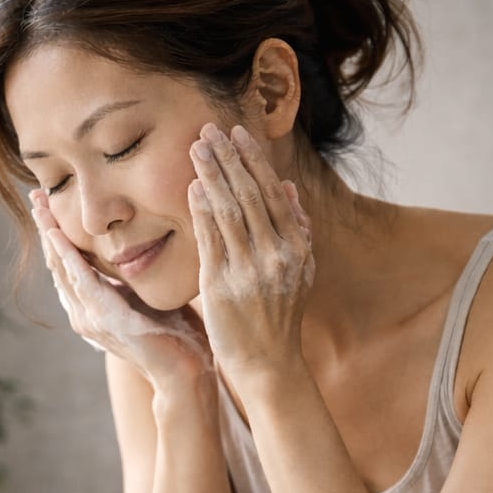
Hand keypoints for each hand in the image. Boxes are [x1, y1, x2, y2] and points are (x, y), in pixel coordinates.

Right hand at [30, 190, 209, 384]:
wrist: (184, 373)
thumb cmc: (176, 336)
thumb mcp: (147, 298)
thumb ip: (131, 280)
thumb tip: (133, 252)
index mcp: (93, 306)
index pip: (68, 264)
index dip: (57, 234)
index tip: (49, 204)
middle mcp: (84, 313)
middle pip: (57, 262)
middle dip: (46, 227)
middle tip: (34, 194)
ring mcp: (90, 317)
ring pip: (62, 267)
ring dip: (50, 233)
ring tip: (39, 205)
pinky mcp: (103, 317)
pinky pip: (80, 278)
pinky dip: (67, 253)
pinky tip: (56, 232)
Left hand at [187, 123, 313, 385]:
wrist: (268, 364)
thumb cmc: (278, 317)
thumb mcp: (300, 271)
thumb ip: (295, 229)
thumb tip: (287, 188)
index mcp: (297, 247)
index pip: (273, 193)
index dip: (253, 160)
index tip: (237, 133)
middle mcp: (277, 255)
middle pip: (251, 195)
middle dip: (229, 158)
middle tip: (209, 129)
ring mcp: (250, 270)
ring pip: (230, 211)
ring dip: (212, 175)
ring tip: (196, 148)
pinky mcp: (223, 286)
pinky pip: (211, 240)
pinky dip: (201, 211)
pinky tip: (192, 188)